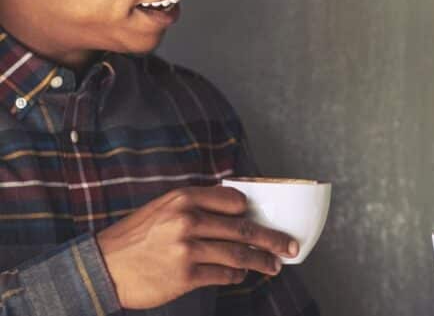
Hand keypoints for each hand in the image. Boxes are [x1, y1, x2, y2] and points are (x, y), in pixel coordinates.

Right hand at [96, 186, 298, 309]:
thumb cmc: (135, 238)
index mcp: (183, 198)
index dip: (251, 211)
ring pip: (238, 254)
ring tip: (275, 265)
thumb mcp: (162, 208)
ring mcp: (187, 249)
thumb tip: (235, 210)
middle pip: (243, 228)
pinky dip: (237, 276)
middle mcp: (187, 220)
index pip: (234, 200)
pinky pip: (223, 275)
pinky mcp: (185, 276)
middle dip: (272, 238)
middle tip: (290, 245)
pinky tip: (241, 276)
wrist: (101, 267)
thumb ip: (195, 206)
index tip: (265, 219)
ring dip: (262, 261)